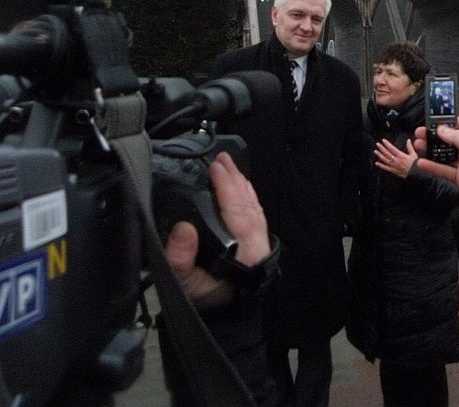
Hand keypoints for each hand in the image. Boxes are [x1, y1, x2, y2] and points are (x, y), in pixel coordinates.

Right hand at [165, 151, 270, 308]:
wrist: (221, 317)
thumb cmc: (203, 300)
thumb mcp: (185, 285)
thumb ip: (180, 259)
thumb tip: (183, 228)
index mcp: (246, 253)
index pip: (238, 211)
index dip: (227, 187)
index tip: (216, 168)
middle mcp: (258, 244)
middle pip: (248, 204)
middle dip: (235, 179)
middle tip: (221, 158)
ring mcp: (260, 242)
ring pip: (253, 206)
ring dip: (241, 183)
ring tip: (229, 165)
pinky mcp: (258, 242)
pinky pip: (254, 212)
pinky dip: (246, 195)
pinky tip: (239, 185)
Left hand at [374, 138, 417, 178]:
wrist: (416, 174)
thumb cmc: (415, 165)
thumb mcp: (414, 154)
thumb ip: (410, 147)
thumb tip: (408, 140)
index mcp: (401, 155)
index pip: (392, 148)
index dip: (387, 144)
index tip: (383, 140)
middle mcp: (396, 160)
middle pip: (387, 153)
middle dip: (382, 148)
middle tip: (378, 144)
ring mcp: (394, 166)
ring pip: (385, 160)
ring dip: (380, 155)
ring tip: (375, 151)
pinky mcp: (394, 171)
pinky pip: (386, 168)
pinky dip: (381, 165)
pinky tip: (377, 163)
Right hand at [413, 117, 458, 226]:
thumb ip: (457, 138)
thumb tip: (442, 128)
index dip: (448, 121)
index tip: (433, 120)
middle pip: (451, 139)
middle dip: (436, 136)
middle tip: (420, 133)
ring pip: (445, 154)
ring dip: (432, 150)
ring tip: (418, 145)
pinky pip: (443, 168)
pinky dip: (433, 165)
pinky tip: (422, 162)